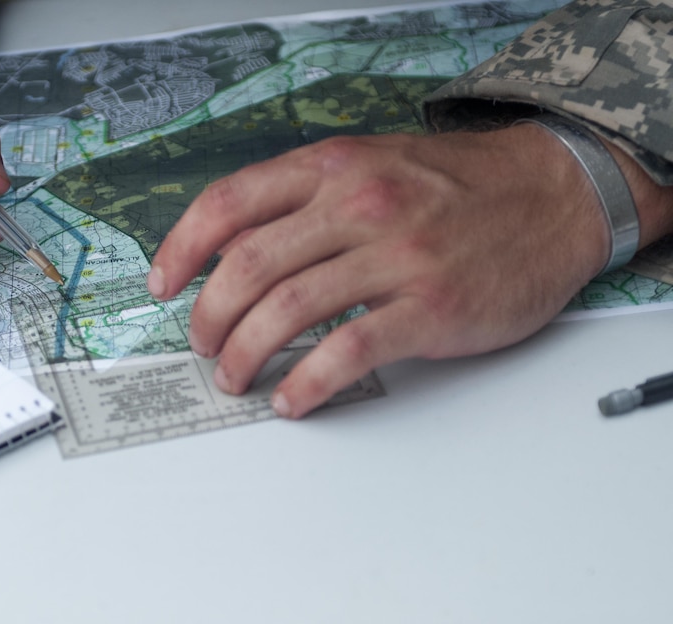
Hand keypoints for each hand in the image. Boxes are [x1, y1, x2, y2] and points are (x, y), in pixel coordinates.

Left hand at [147, 124, 663, 417]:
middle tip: (204, 345)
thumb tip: (229, 249)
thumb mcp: (369, 163)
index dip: (180, 249)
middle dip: (209, 317)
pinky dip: (307, 383)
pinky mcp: (429, 308)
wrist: (552, 196)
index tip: (161, 286)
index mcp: (332, 168)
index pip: (228, 203)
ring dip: (245, 354)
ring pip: (286, 311)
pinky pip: (347, 352)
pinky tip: (292, 399)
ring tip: (236, 377)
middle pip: (247, 266)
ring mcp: (394, 256)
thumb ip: (302, 198)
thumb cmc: (455, 186)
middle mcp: (357, 205)